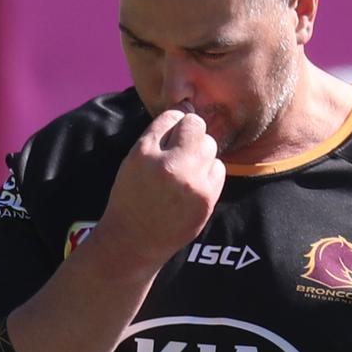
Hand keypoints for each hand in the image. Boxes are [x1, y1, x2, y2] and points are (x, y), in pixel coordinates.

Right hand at [95, 108, 225, 271]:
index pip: (172, 116)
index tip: (170, 136)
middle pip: (196, 125)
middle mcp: (168, 165)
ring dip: (201, 152)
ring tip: (185, 170)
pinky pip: (219, 167)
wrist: (135, 240)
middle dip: (190, 133)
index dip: (173, 124)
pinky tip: (194, 183)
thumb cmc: (132, 197)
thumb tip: (187, 110)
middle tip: (180, 151)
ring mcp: (190, 183)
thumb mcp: (132, 161)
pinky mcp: (206, 199)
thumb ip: (158, 136)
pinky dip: (209, 171)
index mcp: (144, 152)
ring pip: (210, 145)